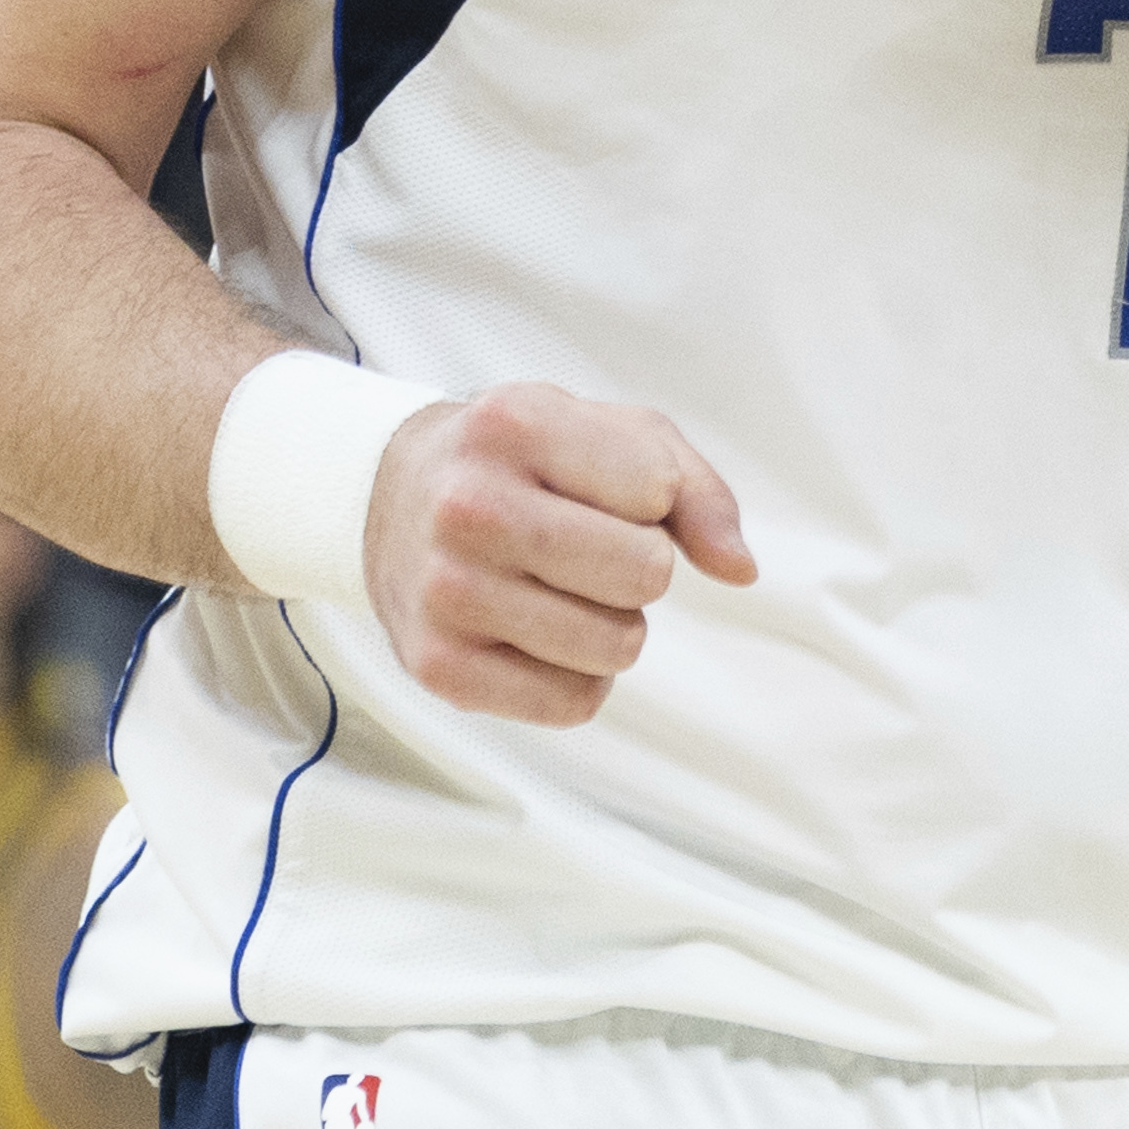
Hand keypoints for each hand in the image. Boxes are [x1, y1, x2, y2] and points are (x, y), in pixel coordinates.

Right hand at [364, 382, 756, 725]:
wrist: (389, 498)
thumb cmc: (521, 463)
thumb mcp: (607, 433)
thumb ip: (693, 488)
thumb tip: (739, 569)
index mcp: (514, 424)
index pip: (658, 491)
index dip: (650, 499)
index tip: (600, 490)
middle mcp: (469, 506)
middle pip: (645, 574)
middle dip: (640, 566)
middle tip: (586, 547)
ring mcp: (447, 591)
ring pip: (617, 646)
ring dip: (612, 625)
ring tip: (558, 588)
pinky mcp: (439, 667)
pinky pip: (574, 704)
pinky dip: (579, 677)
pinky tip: (535, 632)